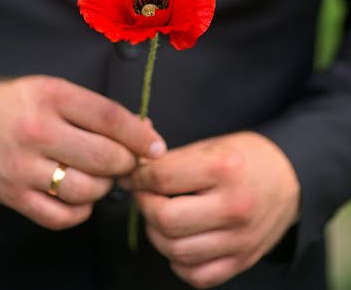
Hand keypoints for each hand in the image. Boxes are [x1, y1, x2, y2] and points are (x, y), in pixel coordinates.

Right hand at [0, 75, 165, 229]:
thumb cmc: (21, 103)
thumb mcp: (57, 90)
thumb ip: (98, 111)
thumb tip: (144, 131)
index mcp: (53, 97)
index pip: (110, 119)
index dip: (140, 136)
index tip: (156, 147)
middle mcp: (39, 132)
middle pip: (105, 157)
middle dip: (126, 163)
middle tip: (126, 161)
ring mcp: (25, 168)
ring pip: (87, 190)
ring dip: (105, 187)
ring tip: (100, 176)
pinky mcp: (14, 196)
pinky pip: (62, 217)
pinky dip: (82, 211)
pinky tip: (81, 196)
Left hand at [128, 132, 299, 288]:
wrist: (290, 179)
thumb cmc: (246, 158)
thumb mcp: (211, 145)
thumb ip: (171, 160)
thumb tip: (132, 172)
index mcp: (224, 169)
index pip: (162, 178)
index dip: (138, 176)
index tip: (134, 175)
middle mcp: (233, 207)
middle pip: (165, 219)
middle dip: (145, 206)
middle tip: (145, 195)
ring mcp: (240, 239)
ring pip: (175, 250)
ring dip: (157, 234)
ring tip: (162, 216)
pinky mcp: (243, 261)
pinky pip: (196, 275)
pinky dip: (179, 260)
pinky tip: (181, 239)